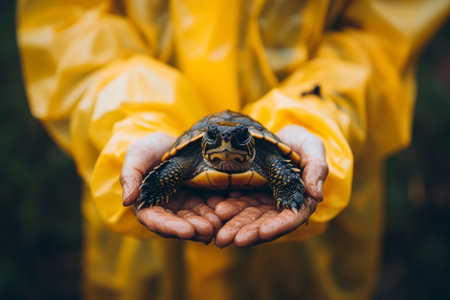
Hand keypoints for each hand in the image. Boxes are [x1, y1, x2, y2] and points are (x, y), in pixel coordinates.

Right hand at [120, 132, 220, 242]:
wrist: (171, 140)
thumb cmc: (149, 148)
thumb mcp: (136, 156)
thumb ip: (130, 176)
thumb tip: (127, 201)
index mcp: (148, 204)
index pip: (157, 221)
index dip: (171, 227)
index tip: (185, 231)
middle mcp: (168, 209)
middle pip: (179, 223)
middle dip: (193, 228)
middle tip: (207, 231)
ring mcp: (186, 205)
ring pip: (197, 219)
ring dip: (207, 224)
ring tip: (219, 225)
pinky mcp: (201, 197)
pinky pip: (210, 207)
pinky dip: (218, 212)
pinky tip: (229, 213)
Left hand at [213, 125, 327, 247]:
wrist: (281, 134)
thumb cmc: (301, 142)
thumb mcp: (312, 148)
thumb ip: (317, 169)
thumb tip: (317, 195)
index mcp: (300, 200)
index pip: (290, 218)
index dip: (277, 227)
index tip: (263, 233)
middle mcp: (280, 205)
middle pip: (265, 223)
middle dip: (248, 232)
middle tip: (230, 240)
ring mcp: (261, 200)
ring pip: (248, 217)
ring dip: (234, 226)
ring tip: (219, 236)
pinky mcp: (246, 193)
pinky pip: (236, 203)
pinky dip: (227, 209)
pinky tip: (216, 212)